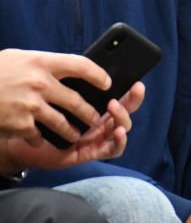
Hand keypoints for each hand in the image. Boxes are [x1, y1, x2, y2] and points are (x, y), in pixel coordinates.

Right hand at [0, 49, 112, 149]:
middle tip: (96, 119)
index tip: (106, 82)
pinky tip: (41, 141)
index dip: (98, 75)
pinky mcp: (19, 123)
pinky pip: (38, 135)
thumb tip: (70, 70)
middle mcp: (40, 83)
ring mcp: (30, 105)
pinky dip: (40, 139)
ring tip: (76, 135)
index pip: (81, 65)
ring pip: (62, 123)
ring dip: (71, 131)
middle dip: (89, 113)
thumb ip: (44, 64)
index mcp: (42, 62)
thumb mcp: (20, 58)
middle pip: (76, 101)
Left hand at [1, 81, 143, 172]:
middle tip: (133, 90)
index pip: (120, 98)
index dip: (131, 92)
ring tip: (114, 108)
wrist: (20, 141)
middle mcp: (100, 123)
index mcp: (96, 109)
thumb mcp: (58, 97)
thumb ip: (75, 86)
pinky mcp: (91, 153)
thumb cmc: (40, 117)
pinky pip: (112, 150)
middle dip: (133, 101)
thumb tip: (92, 69)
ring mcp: (97, 138)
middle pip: (126, 112)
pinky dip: (119, 141)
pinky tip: (117, 132)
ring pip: (122, 129)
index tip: (137, 82)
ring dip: (122, 118)